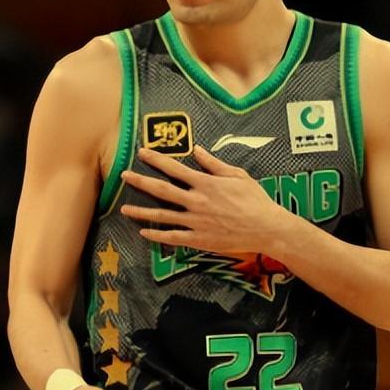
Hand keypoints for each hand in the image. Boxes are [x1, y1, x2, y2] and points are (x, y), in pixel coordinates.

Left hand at [119, 145, 292, 256]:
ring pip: (162, 216)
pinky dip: (157, 235)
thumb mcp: (237, 176)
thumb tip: (197, 150)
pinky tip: (143, 232)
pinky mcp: (199, 239)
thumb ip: (214, 164)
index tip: (142, 152)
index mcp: (205, 184)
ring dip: (141, 212)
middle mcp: (197, 201)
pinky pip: (173, 237)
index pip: (175, 168)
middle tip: (123, 176)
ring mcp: (196, 222)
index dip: (156, 159)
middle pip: (162, 190)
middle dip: (141, 182)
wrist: (267, 228)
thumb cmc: (255, 200)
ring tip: (123, 209)